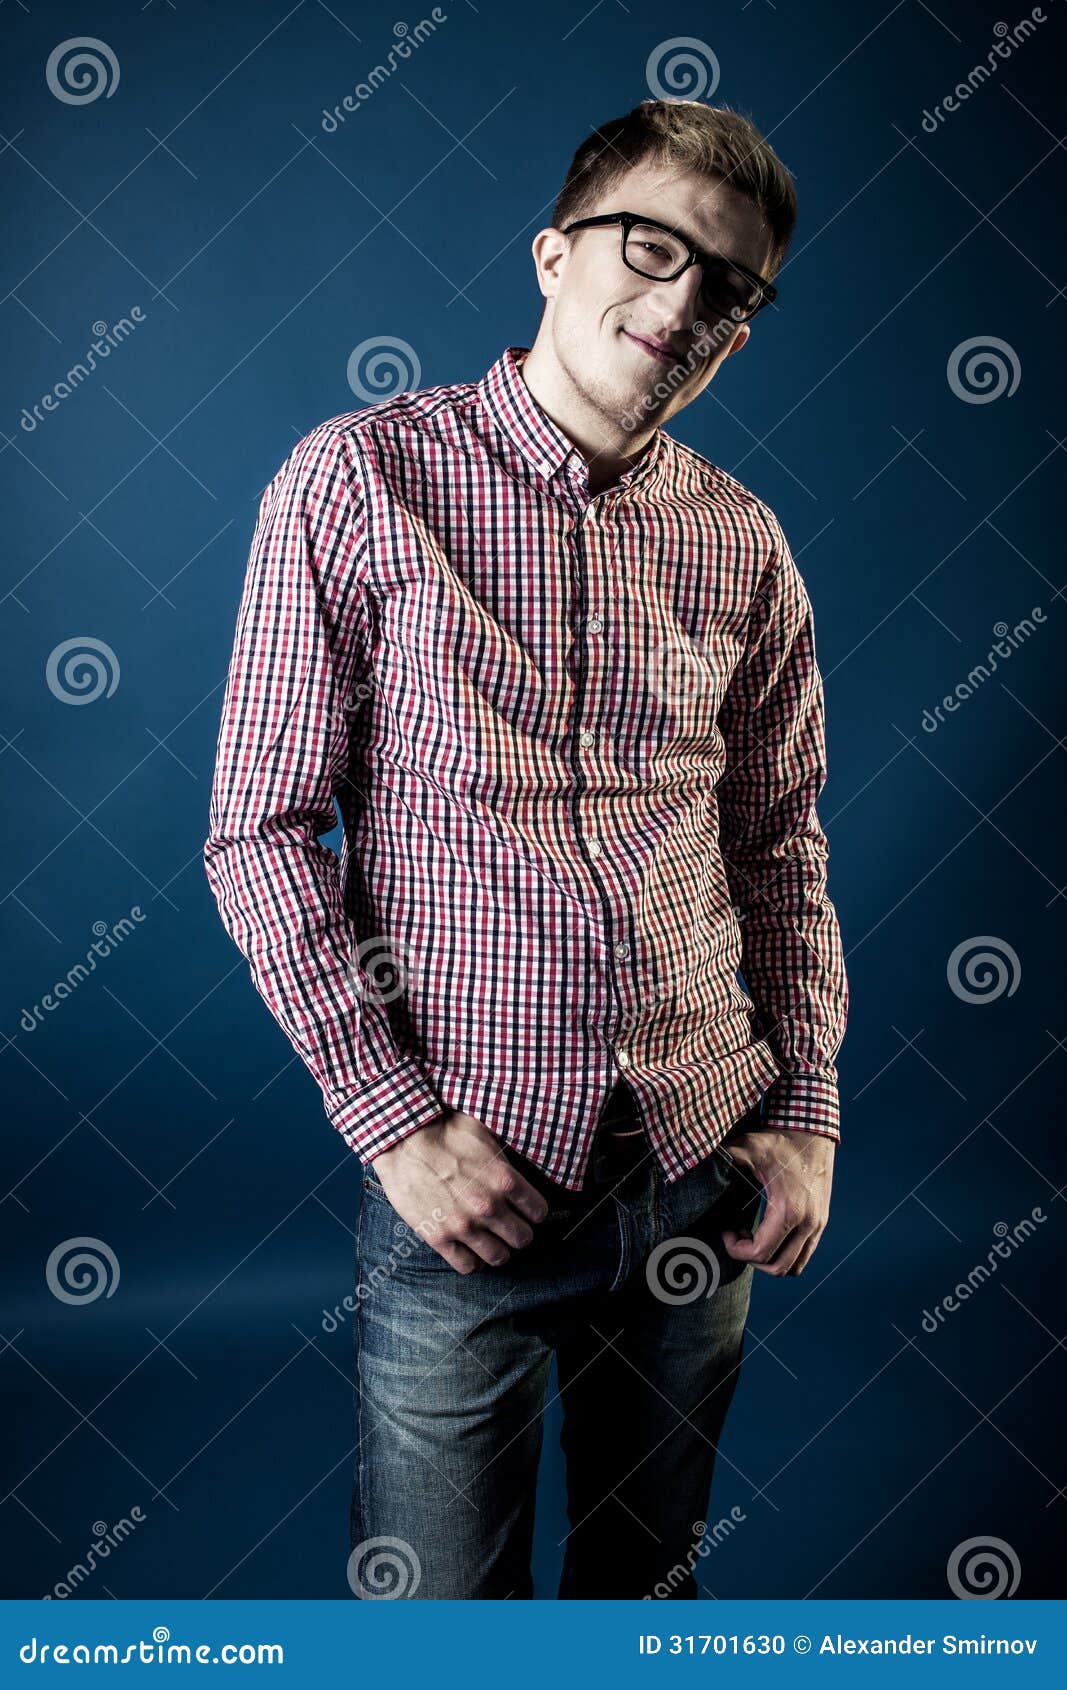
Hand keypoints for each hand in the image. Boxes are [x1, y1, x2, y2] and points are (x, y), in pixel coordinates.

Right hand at [368, 1110, 548, 1274]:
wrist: (402, 1141)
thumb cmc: (443, 1131)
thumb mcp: (484, 1133)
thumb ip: (505, 1155)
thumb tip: (521, 1156)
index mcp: (504, 1180)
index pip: (538, 1212)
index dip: (533, 1211)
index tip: (525, 1210)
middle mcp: (489, 1207)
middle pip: (523, 1238)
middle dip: (518, 1232)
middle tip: (508, 1225)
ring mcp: (464, 1226)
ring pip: (499, 1257)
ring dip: (498, 1249)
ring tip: (490, 1240)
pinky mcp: (439, 1238)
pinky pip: (468, 1266)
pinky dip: (473, 1261)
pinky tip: (469, 1249)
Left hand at [720, 1129, 834, 1276]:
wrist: (813, 1132)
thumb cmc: (779, 1140)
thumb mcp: (749, 1146)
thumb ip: (724, 1156)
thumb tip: (694, 1160)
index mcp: (788, 1210)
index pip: (760, 1252)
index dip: (736, 1250)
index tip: (726, 1232)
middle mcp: (807, 1223)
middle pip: (777, 1267)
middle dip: (751, 1258)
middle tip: (737, 1237)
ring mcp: (817, 1225)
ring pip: (794, 1267)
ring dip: (770, 1260)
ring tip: (752, 1238)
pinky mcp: (821, 1222)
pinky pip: (803, 1255)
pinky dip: (784, 1254)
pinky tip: (768, 1232)